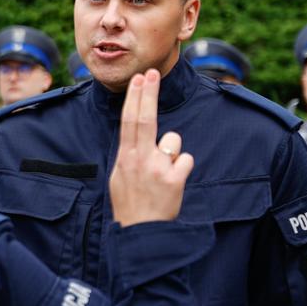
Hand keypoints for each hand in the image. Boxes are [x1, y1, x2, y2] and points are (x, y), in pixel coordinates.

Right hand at [109, 69, 194, 225]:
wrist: (140, 232)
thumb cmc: (130, 204)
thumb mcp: (120, 177)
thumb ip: (132, 155)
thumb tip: (144, 139)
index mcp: (125, 157)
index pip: (129, 120)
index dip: (134, 98)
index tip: (138, 80)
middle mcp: (139, 158)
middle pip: (145, 118)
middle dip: (148, 93)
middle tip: (151, 72)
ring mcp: (158, 167)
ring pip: (173, 141)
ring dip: (172, 153)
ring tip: (162, 174)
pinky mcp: (175, 179)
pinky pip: (186, 160)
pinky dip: (182, 169)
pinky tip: (173, 184)